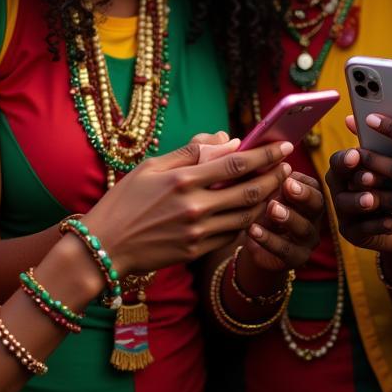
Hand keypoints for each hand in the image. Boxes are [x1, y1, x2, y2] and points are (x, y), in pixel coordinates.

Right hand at [84, 134, 294, 276]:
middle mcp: (194, 207)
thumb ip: (190, 151)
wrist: (104, 246)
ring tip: (276, 185)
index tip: (282, 145)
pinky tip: (252, 209)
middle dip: (274, 177)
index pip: (236, 164)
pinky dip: (246, 221)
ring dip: (267, 200)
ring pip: (246, 216)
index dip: (264, 154)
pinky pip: (231, 235)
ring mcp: (197, 233)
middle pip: (249, 191)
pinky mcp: (196, 251)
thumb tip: (226, 140)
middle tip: (288, 165)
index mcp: (183, 180)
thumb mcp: (151, 167)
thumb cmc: (125, 200)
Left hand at [241, 171, 323, 273]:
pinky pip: (285, 250)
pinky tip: (253, 230)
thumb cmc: (261, 204)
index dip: (301, 182)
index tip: (287, 176)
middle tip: (287, 186)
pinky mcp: (296, 258)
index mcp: (309, 195)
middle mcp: (314, 216)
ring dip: (287, 216)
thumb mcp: (263, 188)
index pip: (313, 186)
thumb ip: (263, 173)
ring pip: (303, 228)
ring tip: (271, 208)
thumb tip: (248, 148)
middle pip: (316, 205)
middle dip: (302, 195)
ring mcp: (307, 239)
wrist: (257, 241)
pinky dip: (269, 239)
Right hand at [326, 129, 391, 254]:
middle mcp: (340, 187)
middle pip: (338, 181)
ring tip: (374, 200)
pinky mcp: (354, 233)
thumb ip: (383, 141)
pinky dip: (377, 225)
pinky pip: (362, 229)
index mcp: (346, 166)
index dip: (346, 158)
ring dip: (360, 201)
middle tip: (370, 177)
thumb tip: (364, 118)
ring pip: (346, 205)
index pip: (339, 160)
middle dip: (356, 178)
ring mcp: (344, 211)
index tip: (357, 154)